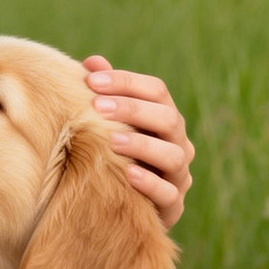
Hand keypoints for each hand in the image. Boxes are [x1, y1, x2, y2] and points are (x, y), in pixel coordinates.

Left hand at [83, 56, 194, 228]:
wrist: (118, 206)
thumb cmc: (111, 154)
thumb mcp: (106, 125)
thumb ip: (103, 95)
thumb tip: (92, 62)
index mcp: (164, 118)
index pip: (157, 91)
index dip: (126, 82)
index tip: (90, 80)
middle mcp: (178, 143)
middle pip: (168, 119)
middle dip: (133, 110)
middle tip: (97, 106)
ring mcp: (178, 175)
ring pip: (173, 156)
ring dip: (143, 146)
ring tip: (113, 141)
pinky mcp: (172, 206)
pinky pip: (169, 194)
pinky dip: (151, 184)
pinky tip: (129, 175)